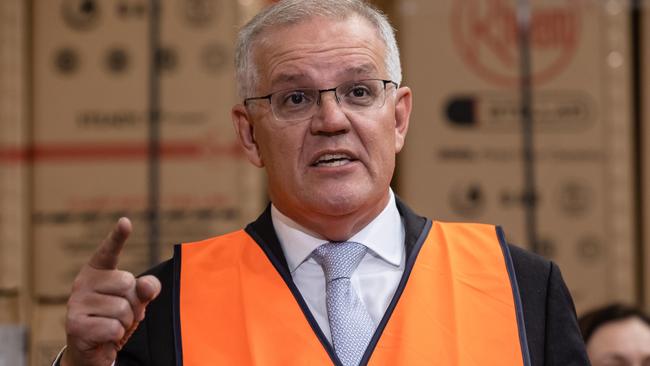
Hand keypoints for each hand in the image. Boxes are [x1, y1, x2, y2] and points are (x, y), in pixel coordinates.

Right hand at [62, 218, 161, 365]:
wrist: (92, 350)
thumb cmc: (113, 319)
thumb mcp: (134, 302)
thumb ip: (145, 289)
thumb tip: (146, 285)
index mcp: (97, 271)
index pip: (109, 252)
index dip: (117, 237)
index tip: (126, 222)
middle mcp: (82, 283)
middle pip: (127, 284)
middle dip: (133, 303)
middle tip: (121, 314)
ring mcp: (76, 303)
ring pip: (122, 309)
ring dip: (125, 323)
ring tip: (112, 326)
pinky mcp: (75, 325)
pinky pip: (114, 328)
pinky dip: (116, 336)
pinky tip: (104, 337)